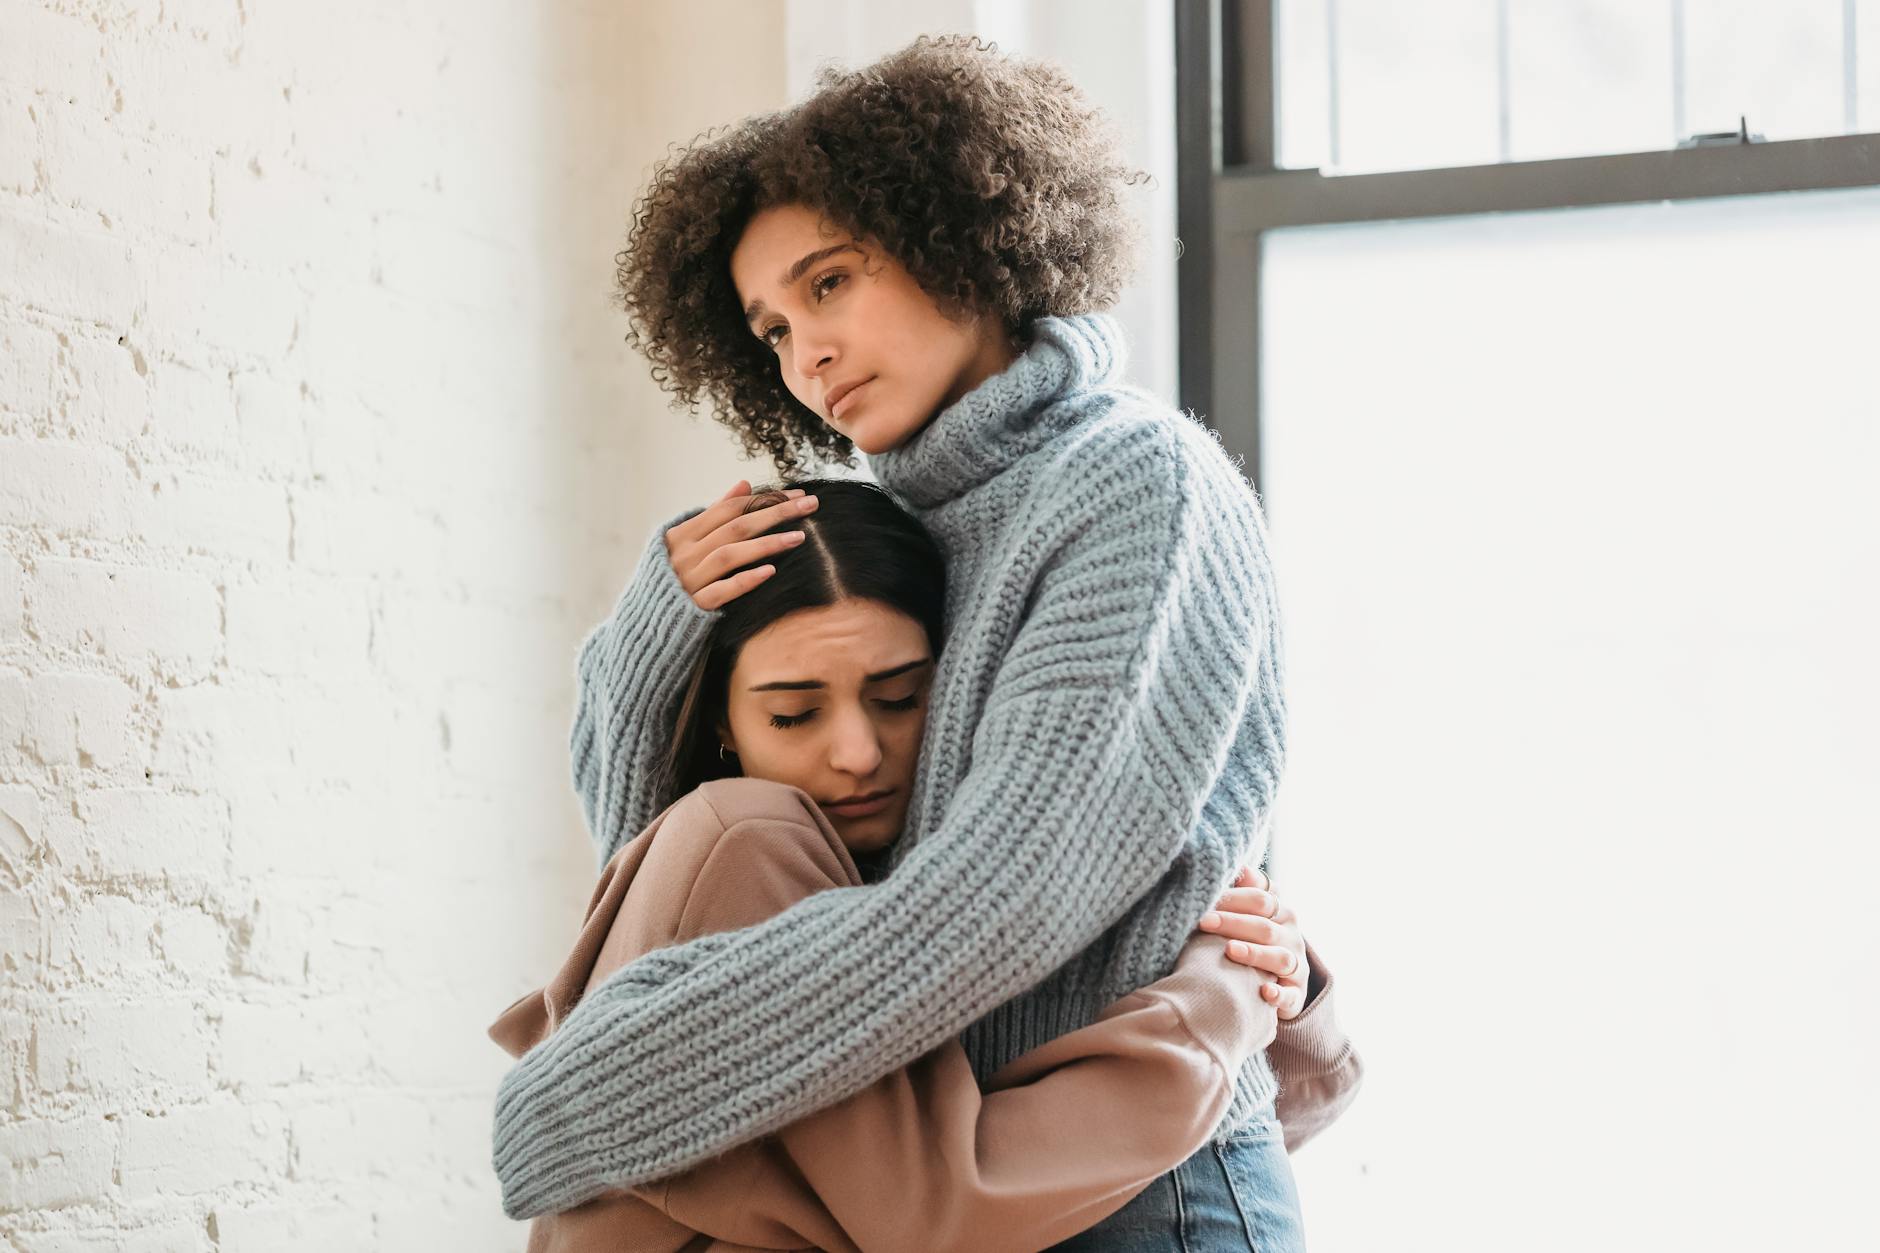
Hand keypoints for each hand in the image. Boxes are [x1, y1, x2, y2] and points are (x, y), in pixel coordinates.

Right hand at [665, 480, 820, 610]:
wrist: (647, 623)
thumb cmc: (674, 577)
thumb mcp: (688, 542)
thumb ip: (716, 514)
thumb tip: (744, 483)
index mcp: (681, 534)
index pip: (729, 509)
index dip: (764, 499)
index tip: (797, 495)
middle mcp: (684, 554)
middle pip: (736, 527)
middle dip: (775, 513)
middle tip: (810, 505)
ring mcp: (688, 581)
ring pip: (730, 555)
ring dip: (766, 544)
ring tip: (799, 537)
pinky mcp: (694, 608)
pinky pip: (722, 592)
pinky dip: (745, 580)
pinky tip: (771, 572)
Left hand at [1197, 866, 1309, 1019]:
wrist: (1277, 979)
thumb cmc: (1251, 938)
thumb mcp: (1249, 912)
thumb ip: (1243, 889)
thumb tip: (1238, 865)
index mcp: (1279, 910)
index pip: (1261, 898)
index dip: (1233, 898)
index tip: (1205, 899)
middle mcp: (1291, 935)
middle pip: (1264, 926)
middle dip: (1233, 923)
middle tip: (1203, 922)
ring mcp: (1295, 964)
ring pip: (1280, 958)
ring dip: (1255, 954)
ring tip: (1230, 951)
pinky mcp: (1296, 993)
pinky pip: (1291, 995)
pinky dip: (1280, 994)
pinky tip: (1264, 992)